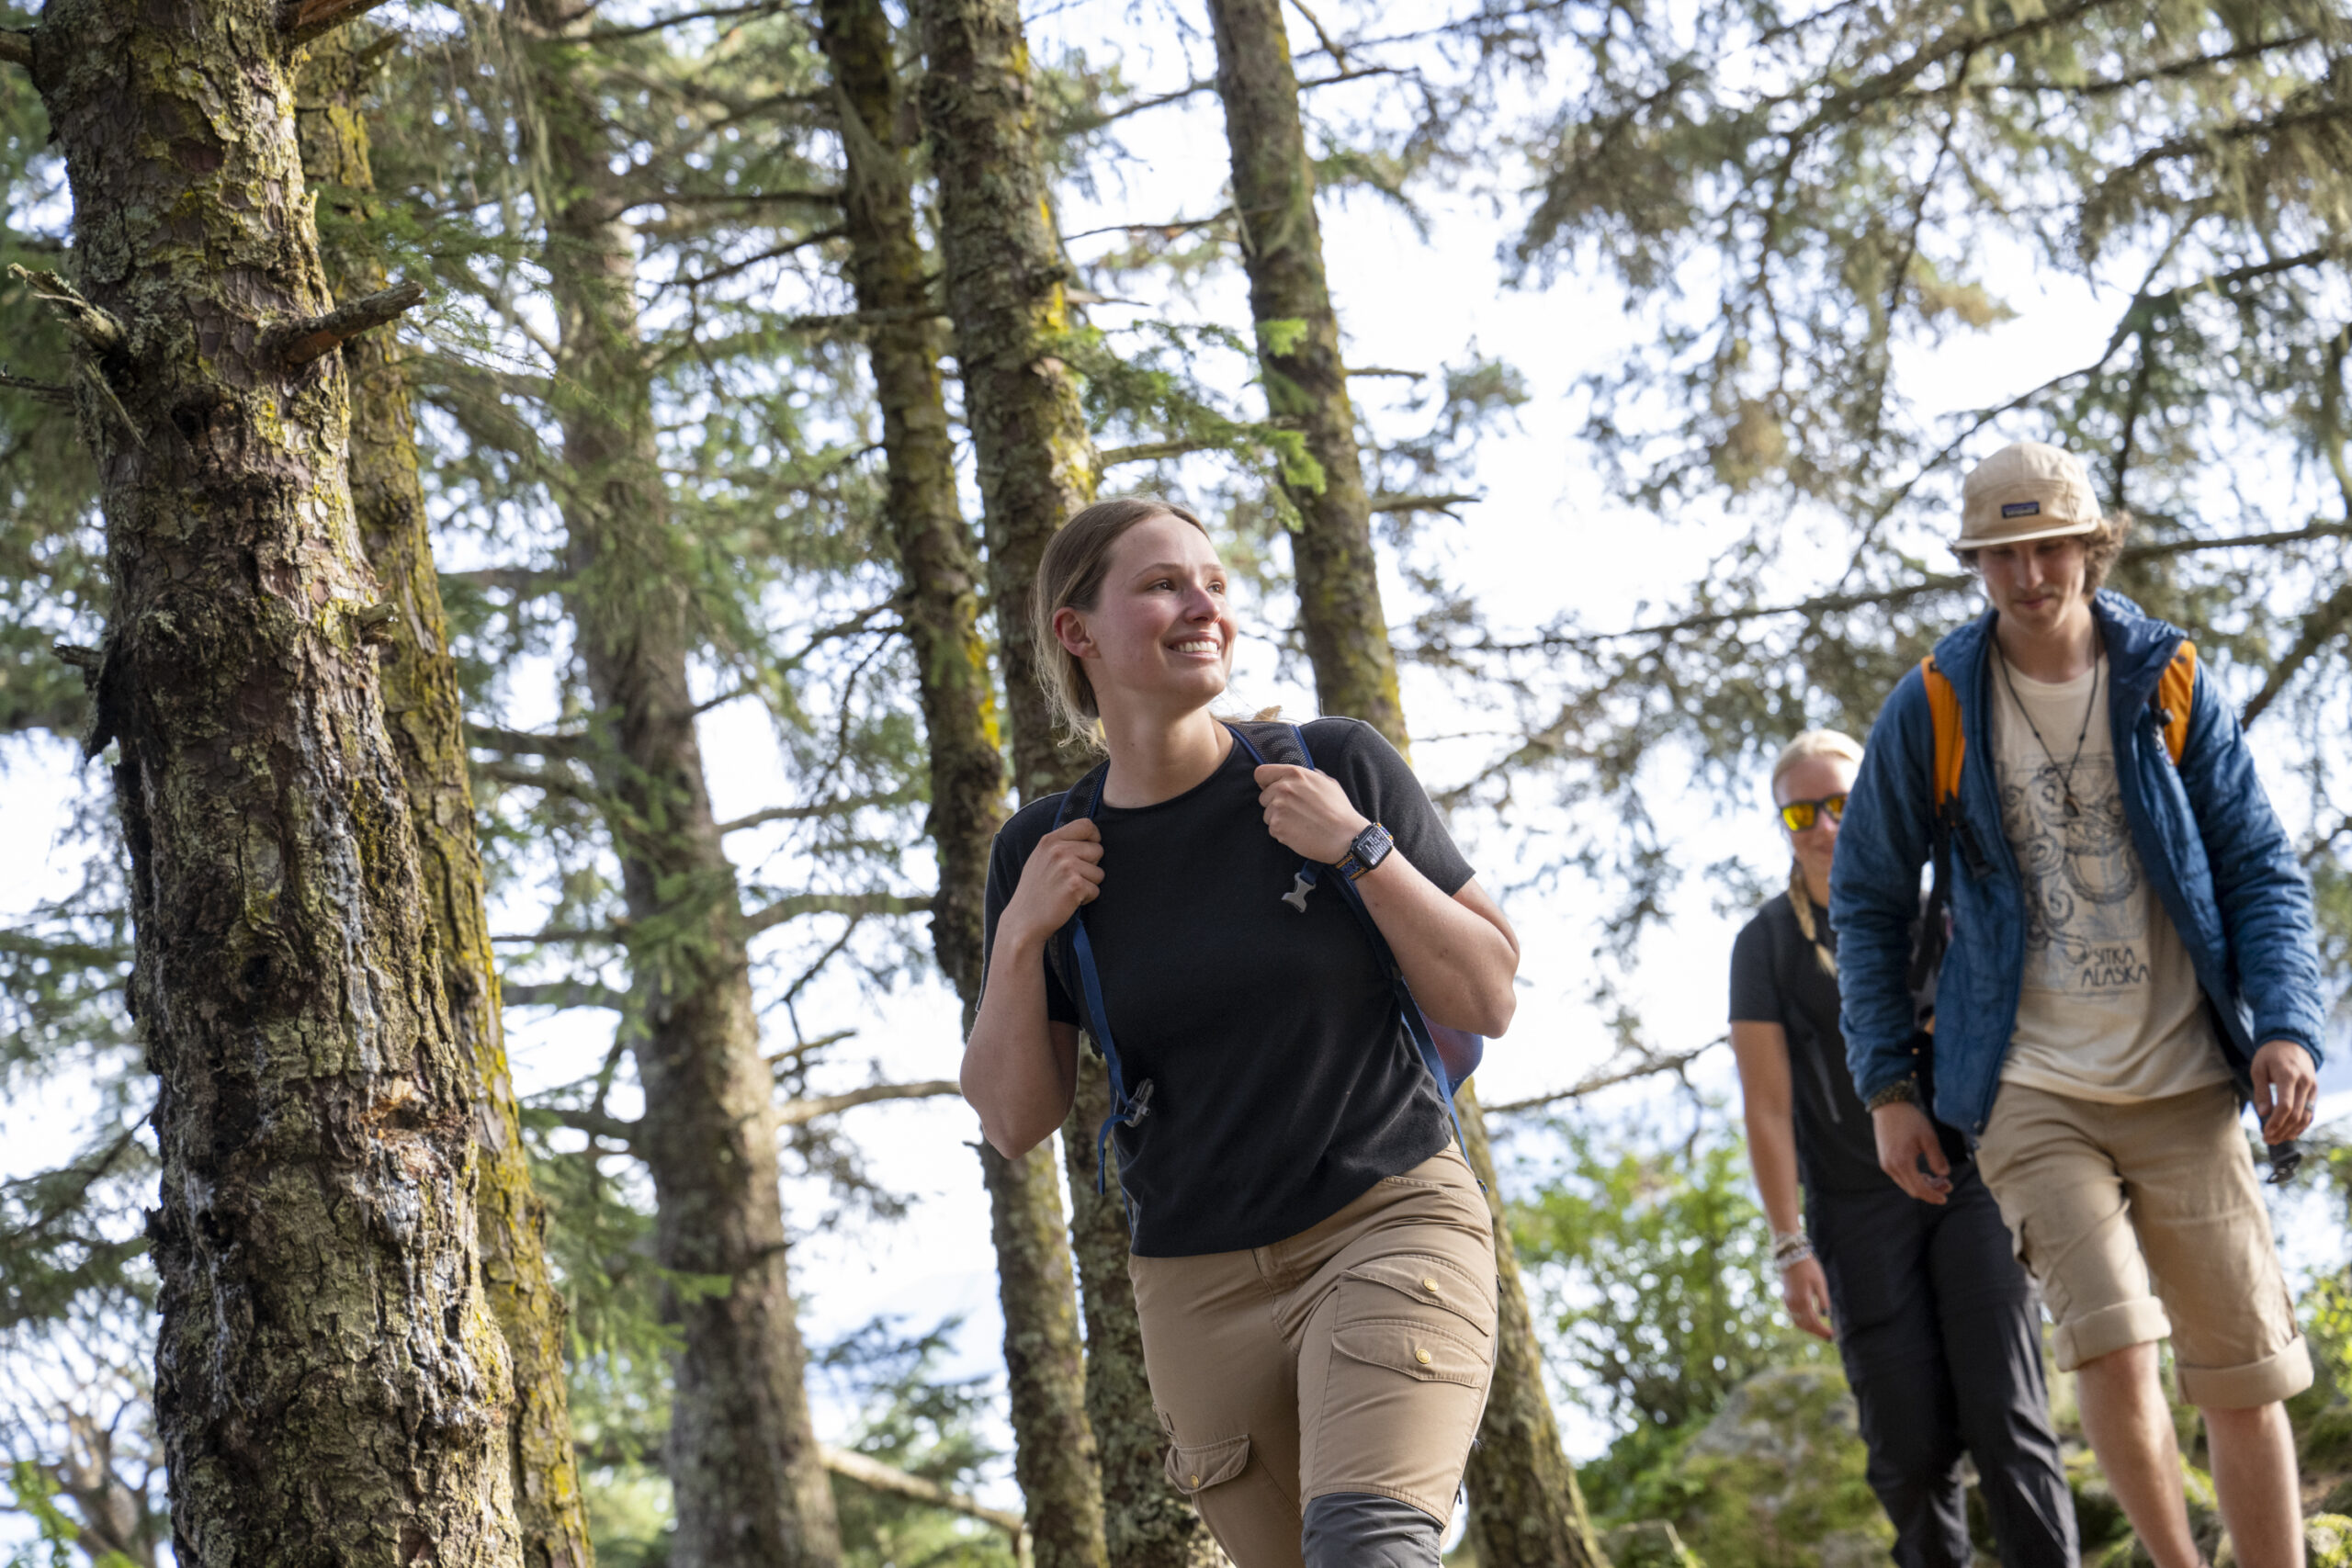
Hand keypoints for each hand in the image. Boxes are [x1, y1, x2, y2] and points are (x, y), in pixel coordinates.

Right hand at [1000, 820, 1103, 947]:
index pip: (1086, 825)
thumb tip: (1089, 835)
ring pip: (1099, 872)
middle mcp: (1058, 850)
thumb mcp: (1040, 858)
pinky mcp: (1075, 885)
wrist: (1023, 920)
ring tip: (1066, 891)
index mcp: (1049, 840)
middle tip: (1070, 879)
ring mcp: (1067, 867)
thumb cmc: (1034, 891)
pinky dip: (1086, 898)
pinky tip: (1068, 901)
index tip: (1088, 851)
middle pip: (1098, 850)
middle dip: (1091, 866)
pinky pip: (1096, 889)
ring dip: (1088, 884)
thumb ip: (1060, 845)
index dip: (1093, 838)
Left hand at [1253, 764, 1367, 863]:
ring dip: (1279, 819)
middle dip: (1275, 804)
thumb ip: (1310, 775)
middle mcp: (1283, 788)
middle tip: (1295, 811)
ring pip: (1267, 814)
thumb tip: (1304, 774)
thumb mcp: (1328, 783)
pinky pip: (1273, 829)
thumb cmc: (1340, 810)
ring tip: (1300, 823)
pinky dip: (1283, 833)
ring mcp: (1278, 808)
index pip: (1261, 773)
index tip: (1272, 789)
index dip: (1266, 782)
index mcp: (1295, 774)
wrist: (1346, 837)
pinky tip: (1299, 832)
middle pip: (1263, 797)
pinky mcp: (1277, 827)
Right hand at [1782, 1255, 1833, 1341]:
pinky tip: (1810, 1322)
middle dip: (1817, 1333)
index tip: (1833, 1335)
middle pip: (1805, 1326)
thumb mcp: (1820, 1282)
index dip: (1823, 1331)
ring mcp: (1788, 1302)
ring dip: (1809, 1329)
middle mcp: (1793, 1304)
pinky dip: (1802, 1323)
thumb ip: (1823, 1300)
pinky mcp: (1786, 1299)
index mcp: (1802, 1301)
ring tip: (1821, 1331)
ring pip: (1798, 1323)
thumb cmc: (1808, 1268)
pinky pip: (1794, 1317)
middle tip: (1830, 1337)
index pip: (1814, 1322)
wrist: (1791, 1256)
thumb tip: (1826, 1315)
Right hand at [1873, 1100, 1951, 1204]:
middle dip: (1930, 1191)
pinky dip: (1913, 1179)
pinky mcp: (1885, 1160)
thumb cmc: (1909, 1120)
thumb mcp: (1929, 1138)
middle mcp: (1891, 1166)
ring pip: (1906, 1184)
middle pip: (1912, 1189)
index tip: (1945, 1198)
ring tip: (1938, 1178)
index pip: (1919, 1188)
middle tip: (1946, 1185)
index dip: (1933, 1195)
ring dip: (1922, 1185)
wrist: (1889, 1106)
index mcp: (1902, 1162)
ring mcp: (1886, 1164)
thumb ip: (1937, 1158)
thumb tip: (1945, 1174)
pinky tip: (1923, 1173)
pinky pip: (1900, 1177)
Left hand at [2251, 1039, 2316, 1144]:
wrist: (2292, 1042)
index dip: (2276, 1122)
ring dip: (2292, 1131)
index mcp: (2288, 1076)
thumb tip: (2262, 1114)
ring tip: (2276, 1139)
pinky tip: (2290, 1132)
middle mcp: (2304, 1083)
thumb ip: (2261, 1092)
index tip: (2265, 1133)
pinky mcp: (2315, 1091)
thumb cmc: (2270, 1055)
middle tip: (2267, 1140)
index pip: (2285, 1106)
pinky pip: (2311, 1112)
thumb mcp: (2258, 1069)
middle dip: (2282, 1130)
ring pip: (2306, 1116)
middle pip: (2296, 1114)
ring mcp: (2312, 1087)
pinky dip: (2301, 1125)